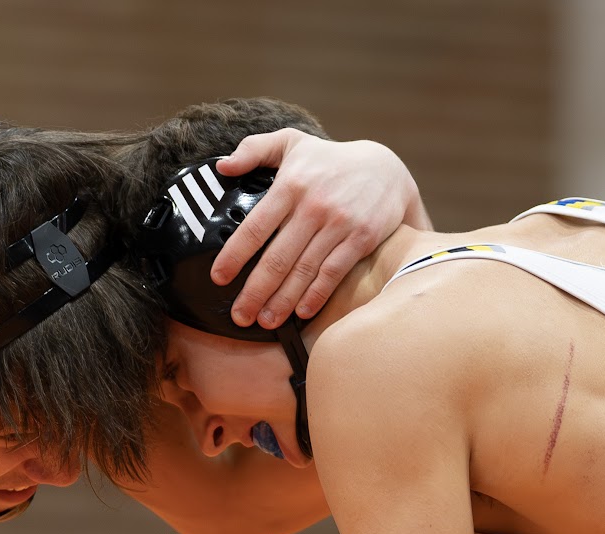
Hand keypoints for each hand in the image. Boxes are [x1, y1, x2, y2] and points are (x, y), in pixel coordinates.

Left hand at [213, 129, 422, 327]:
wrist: (386, 168)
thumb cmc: (329, 160)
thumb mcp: (291, 143)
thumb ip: (254, 150)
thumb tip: (222, 166)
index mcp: (290, 185)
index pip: (255, 227)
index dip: (234, 255)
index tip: (218, 278)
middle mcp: (313, 206)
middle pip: (277, 258)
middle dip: (254, 291)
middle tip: (239, 315)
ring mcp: (339, 224)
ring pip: (304, 270)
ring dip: (282, 301)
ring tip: (265, 321)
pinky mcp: (361, 238)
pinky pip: (333, 272)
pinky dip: (316, 295)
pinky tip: (301, 312)